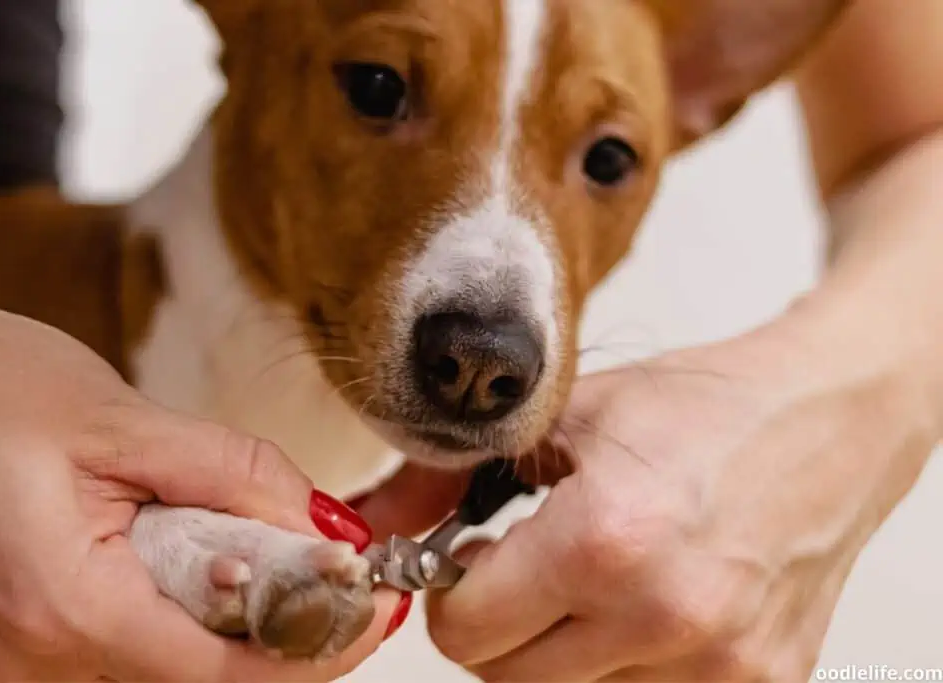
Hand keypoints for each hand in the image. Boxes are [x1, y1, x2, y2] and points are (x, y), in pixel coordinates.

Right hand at [0, 285, 404, 680]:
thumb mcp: (120, 420)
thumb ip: (235, 477)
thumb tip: (324, 525)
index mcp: (61, 608)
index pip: (224, 671)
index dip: (318, 642)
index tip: (377, 604)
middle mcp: (27, 665)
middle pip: (198, 681)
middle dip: (282, 633)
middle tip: (331, 572)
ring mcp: (9, 669)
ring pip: (162, 675)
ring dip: (230, 628)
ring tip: (260, 556)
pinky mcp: (7, 652)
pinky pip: (118, 660)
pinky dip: (176, 623)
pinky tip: (194, 567)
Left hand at [365, 305, 936, 681]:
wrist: (827, 419)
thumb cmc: (698, 406)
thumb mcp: (565, 415)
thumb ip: (447, 476)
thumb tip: (365, 525)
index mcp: (605, 541)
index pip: (466, 635)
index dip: (451, 593)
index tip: (468, 562)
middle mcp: (667, 617)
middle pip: (509, 680)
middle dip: (498, 625)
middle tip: (524, 567)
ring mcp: (721, 664)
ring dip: (562, 646)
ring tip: (596, 572)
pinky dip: (623, 658)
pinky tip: (644, 597)